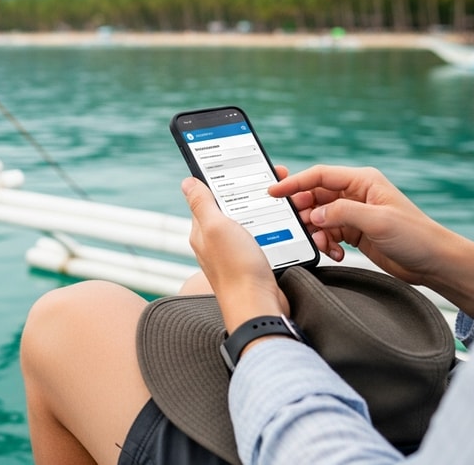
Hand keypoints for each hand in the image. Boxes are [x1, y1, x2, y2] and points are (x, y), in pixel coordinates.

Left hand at [182, 177, 288, 330]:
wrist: (259, 308)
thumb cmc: (236, 269)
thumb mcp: (216, 227)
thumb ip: (202, 203)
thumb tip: (187, 182)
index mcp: (202, 230)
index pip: (209, 195)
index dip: (225, 178)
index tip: (244, 165)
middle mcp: (216, 242)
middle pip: (233, 207)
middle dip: (251, 191)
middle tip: (273, 178)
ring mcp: (235, 253)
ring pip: (251, 221)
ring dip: (266, 209)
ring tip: (283, 198)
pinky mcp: (254, 263)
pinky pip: (264, 238)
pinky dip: (274, 227)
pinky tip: (286, 223)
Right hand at [271, 165, 473, 315]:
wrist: (435, 262)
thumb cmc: (415, 236)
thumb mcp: (377, 221)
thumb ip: (342, 213)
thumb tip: (314, 215)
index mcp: (362, 181)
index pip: (319, 176)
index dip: (294, 183)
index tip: (274, 192)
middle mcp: (356, 194)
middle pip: (315, 197)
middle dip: (304, 213)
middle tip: (296, 227)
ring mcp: (355, 214)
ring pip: (320, 218)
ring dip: (316, 233)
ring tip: (324, 245)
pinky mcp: (355, 233)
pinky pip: (329, 234)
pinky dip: (326, 244)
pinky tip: (334, 254)